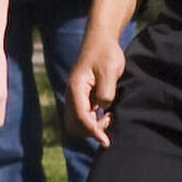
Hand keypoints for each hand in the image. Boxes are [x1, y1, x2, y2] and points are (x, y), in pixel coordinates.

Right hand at [65, 27, 127, 148]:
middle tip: (109, 120)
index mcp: (76, 88)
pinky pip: (81, 116)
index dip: (93, 131)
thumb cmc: (106, 53)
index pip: (80, 117)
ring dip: (90, 127)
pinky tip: (105, 115)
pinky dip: (91, 122)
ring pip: (76, 123)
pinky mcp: (81, 97)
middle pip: (74, 124)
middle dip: (90, 130)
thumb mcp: (110, 70)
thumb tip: (103, 109)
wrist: (101, 40)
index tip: (106, 141)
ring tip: (108, 117)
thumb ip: (106, 91)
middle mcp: (72, 94)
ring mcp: (75, 96)